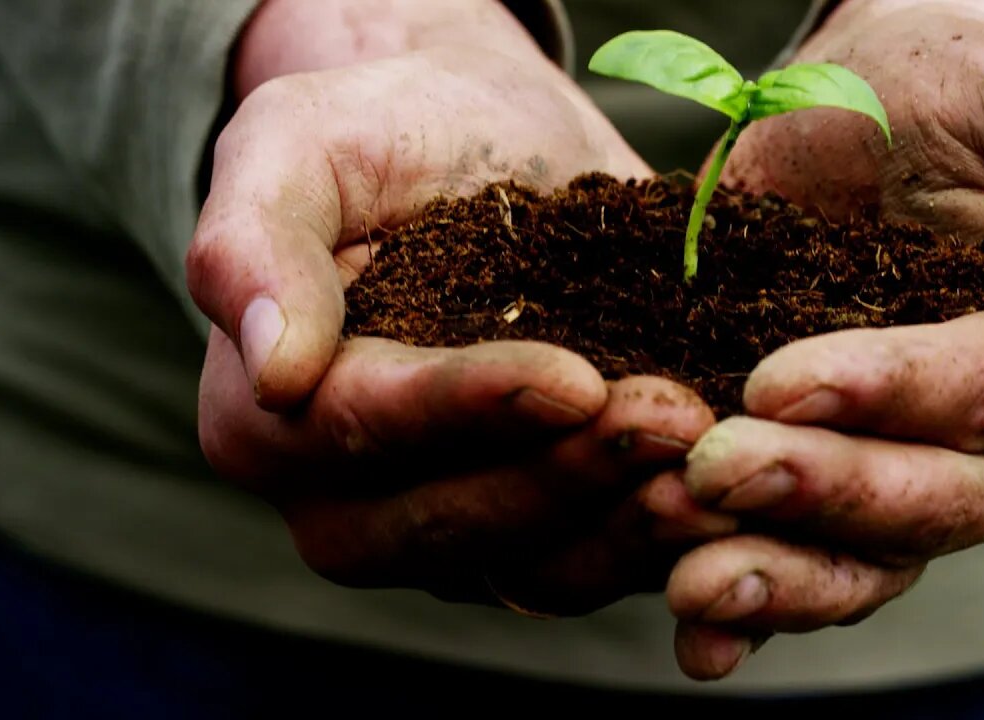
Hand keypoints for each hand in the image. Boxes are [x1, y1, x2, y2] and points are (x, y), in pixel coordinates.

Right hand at [188, 1, 719, 615]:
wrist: (471, 140)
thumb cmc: (376, 132)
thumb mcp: (295, 147)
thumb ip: (254, 243)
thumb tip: (272, 366)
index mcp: (266, 419)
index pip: (362, 427)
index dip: (469, 409)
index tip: (572, 380)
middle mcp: (348, 500)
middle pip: (449, 523)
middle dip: (565, 476)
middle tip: (673, 418)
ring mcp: (448, 526)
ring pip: (532, 566)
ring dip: (628, 526)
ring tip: (715, 464)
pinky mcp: (536, 529)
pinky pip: (594, 561)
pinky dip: (661, 541)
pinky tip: (729, 490)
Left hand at [663, 0, 983, 678]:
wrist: (893, 109)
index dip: (890, 395)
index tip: (778, 383)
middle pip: (929, 497)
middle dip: (817, 490)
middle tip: (709, 470)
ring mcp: (924, 485)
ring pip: (869, 561)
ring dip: (776, 574)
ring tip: (688, 576)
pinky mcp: (839, 492)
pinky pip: (811, 567)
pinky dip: (755, 608)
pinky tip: (697, 634)